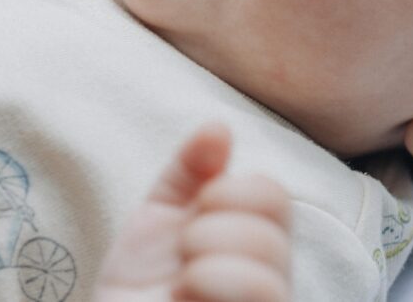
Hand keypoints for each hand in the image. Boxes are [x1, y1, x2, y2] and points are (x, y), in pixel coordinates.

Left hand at [94, 123, 291, 301]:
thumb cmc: (138, 288)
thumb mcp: (156, 220)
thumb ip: (188, 173)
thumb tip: (218, 126)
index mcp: (250, 239)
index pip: (274, 197)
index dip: (236, 190)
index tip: (198, 206)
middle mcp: (267, 277)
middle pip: (272, 232)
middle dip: (213, 231)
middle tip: (184, 253)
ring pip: (271, 279)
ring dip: (213, 268)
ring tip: (183, 283)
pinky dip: (220, 293)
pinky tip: (187, 298)